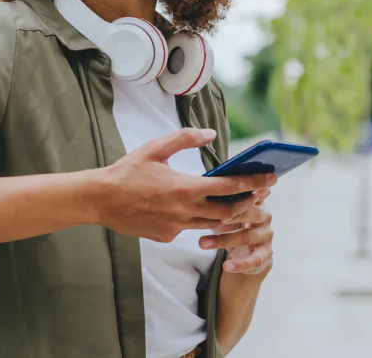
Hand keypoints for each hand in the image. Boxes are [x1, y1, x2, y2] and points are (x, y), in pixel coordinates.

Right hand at [95, 128, 275, 243]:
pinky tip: (199, 211)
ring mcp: (176, 227)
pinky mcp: (166, 236)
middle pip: (228, 212)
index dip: (253, 183)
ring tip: (239, 205)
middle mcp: (184, 211)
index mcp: (184, 187)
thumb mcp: (155, 148)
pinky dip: (200, 221)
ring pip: (213, 225)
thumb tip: (211, 134)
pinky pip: (190, 230)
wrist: (100, 200)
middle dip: (248, 203)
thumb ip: (185, 138)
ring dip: (228, 216)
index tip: (271, 180)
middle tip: (261, 195)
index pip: (229, 187)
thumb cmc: (127, 171)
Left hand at [198, 186, 273, 274]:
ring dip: (223, 240)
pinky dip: (239, 264)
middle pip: (251, 213)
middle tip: (211, 217)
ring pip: (247, 236)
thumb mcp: (227, 211)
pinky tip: (226, 266)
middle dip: (230, 214)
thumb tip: (200, 187)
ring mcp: (266, 236)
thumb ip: (221, 200)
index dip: (240, 193)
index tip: (222, 192)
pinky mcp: (265, 255)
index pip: (251, 192)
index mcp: (256, 201)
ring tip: (202, 243)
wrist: (247, 255)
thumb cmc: (233, 225)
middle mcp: (265, 217)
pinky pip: (254, 260)